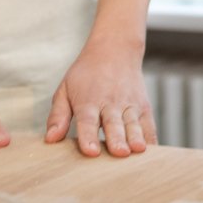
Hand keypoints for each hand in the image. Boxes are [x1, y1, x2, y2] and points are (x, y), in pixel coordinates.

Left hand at [46, 35, 154, 157]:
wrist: (115, 50)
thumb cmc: (86, 75)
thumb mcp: (65, 89)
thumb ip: (58, 116)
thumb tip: (50, 139)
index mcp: (88, 100)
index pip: (87, 120)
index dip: (88, 136)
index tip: (90, 151)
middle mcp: (110, 102)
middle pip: (113, 124)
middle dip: (117, 139)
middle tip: (119, 153)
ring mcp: (130, 104)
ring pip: (133, 124)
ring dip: (136, 137)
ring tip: (137, 150)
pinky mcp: (144, 106)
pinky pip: (149, 124)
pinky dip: (151, 138)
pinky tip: (152, 151)